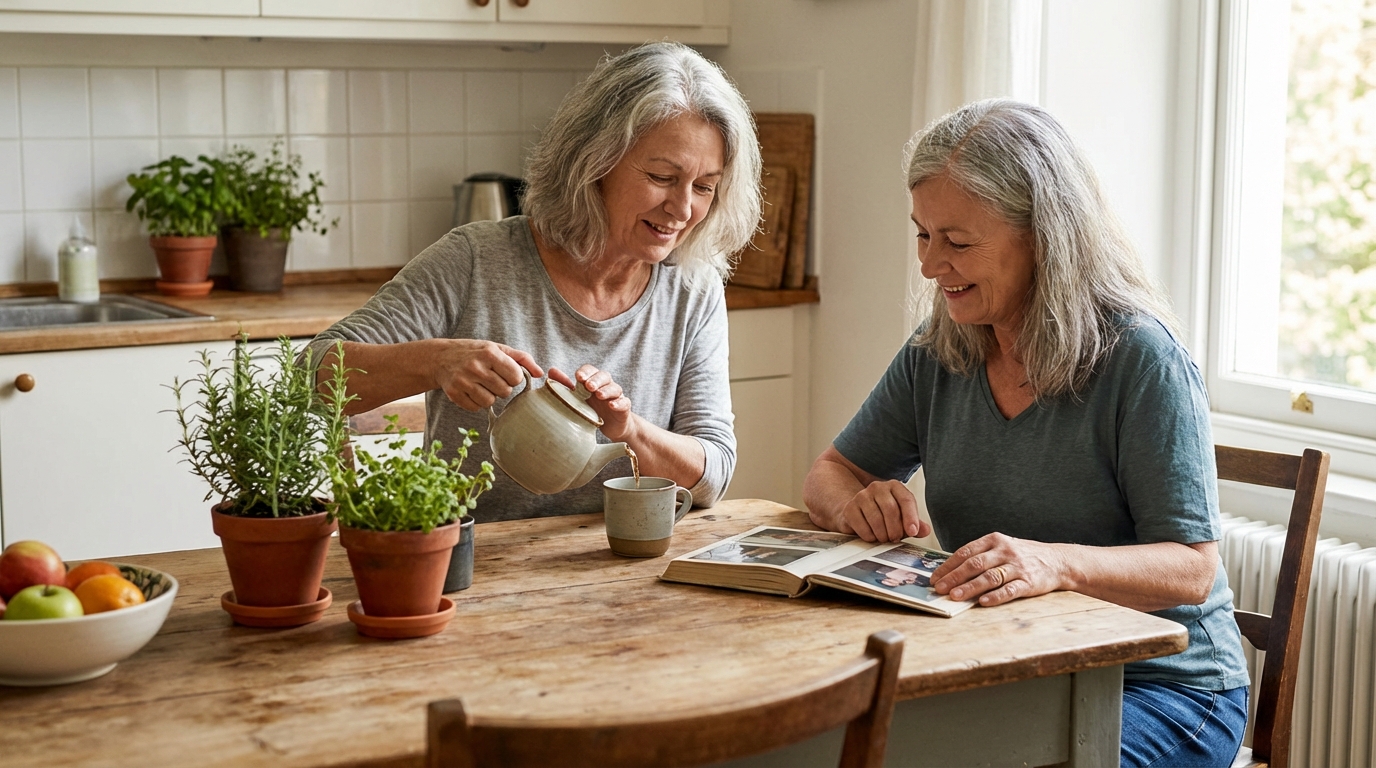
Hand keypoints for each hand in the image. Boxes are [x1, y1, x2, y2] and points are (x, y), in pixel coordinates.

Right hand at [435, 340, 541, 410]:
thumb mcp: (497, 348)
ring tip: (481, 385)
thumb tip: (540, 373)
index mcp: (489, 353)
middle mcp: (475, 367)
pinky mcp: (453, 394)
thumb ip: (522, 359)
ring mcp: (463, 381)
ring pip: (490, 402)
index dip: (513, 377)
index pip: (516, 377)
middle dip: (502, 387)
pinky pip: (476, 408)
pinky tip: (471, 391)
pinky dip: (476, 402)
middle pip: (505, 392)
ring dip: (489, 396)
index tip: (505, 373)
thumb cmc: (475, 352)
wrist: (440, 357)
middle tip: (491, 379)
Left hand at [548, 365, 634, 439]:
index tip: (578, 377)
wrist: (611, 427)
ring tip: (599, 395)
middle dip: (596, 380)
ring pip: (615, 388)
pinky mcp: (624, 409)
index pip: (591, 370)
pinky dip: (619, 403)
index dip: (586, 372)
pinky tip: (612, 405)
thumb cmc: (591, 410)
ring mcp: (616, 396)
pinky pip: (624, 403)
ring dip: (607, 390)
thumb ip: (565, 386)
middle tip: (588, 386)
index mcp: (594, 381)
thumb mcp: (577, 399)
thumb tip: (551, 371)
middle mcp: (606, 386)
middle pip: (604, 376)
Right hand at [838, 480, 929, 542]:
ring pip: (876, 519)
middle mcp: (877, 487)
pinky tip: (872, 536)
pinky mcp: (850, 508)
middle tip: (895, 538)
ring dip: (883, 535)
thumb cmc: (885, 516)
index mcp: (894, 487)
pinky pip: (862, 527)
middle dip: (895, 529)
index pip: (906, 500)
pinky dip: (870, 537)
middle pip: (890, 509)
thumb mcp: (902, 518)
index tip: (913, 531)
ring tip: (884, 538)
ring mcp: (862, 496)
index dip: (911, 517)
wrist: (859, 513)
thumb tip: (925, 530)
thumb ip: (915, 524)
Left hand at [930, 533, 1066, 606]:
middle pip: (975, 564)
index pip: (966, 552)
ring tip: (955, 596)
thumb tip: (951, 571)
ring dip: (970, 587)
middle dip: (954, 577)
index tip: (935, 577)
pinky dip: (996, 596)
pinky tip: (983, 602)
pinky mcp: (1029, 582)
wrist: (1058, 561)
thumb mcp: (1001, 547)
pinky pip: (1010, 590)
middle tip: (939, 588)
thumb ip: (980, 556)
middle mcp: (1004, 551)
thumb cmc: (1023, 556)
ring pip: (990, 577)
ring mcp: (1017, 567)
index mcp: (994, 540)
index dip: (948, 566)